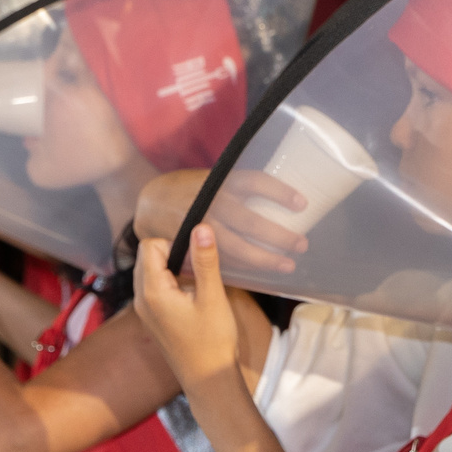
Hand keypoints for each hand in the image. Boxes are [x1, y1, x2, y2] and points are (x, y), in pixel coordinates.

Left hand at [132, 222, 245, 396]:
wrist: (207, 380)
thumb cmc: (213, 341)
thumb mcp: (213, 297)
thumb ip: (205, 261)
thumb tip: (201, 228)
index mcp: (151, 291)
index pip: (150, 246)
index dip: (174, 245)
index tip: (196, 260)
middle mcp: (141, 300)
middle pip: (147, 257)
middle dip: (172, 255)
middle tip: (198, 271)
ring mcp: (144, 311)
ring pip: (150, 272)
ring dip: (171, 269)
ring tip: (196, 285)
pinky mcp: (152, 319)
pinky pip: (154, 289)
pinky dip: (170, 284)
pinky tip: (191, 298)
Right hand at [138, 168, 309, 275]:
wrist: (148, 203)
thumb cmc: (189, 190)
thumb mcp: (212, 179)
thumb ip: (237, 189)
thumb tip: (277, 201)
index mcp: (220, 182)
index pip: (255, 182)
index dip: (280, 193)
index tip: (302, 204)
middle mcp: (211, 203)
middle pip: (252, 221)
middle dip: (279, 236)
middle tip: (301, 244)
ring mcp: (201, 226)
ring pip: (238, 247)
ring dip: (265, 258)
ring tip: (286, 265)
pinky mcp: (192, 247)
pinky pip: (221, 261)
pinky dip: (243, 268)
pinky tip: (260, 273)